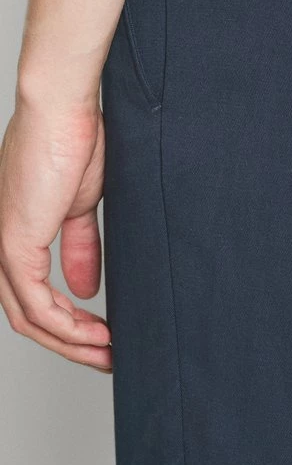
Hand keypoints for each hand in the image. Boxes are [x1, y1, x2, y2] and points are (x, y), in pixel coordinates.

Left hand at [0, 91, 111, 371]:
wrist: (64, 108)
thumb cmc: (72, 138)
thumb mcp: (81, 204)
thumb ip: (80, 246)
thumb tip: (84, 286)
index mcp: (13, 233)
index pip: (31, 295)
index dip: (66, 324)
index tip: (102, 336)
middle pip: (26, 317)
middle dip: (70, 344)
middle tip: (107, 356)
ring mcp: (2, 246)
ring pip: (28, 319)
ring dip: (71, 342)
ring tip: (108, 350)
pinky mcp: (14, 244)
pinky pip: (36, 305)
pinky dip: (67, 326)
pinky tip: (96, 331)